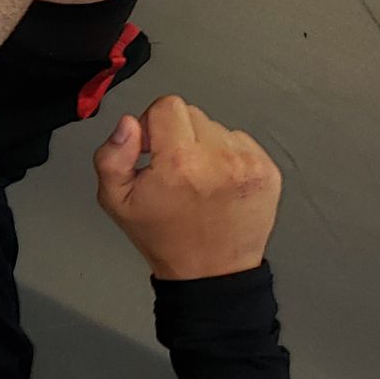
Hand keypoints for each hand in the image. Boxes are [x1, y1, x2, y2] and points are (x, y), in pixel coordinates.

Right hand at [93, 95, 281, 280]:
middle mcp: (219, 159)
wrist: (212, 272)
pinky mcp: (268, 171)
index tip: (153, 150)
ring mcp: (249, 165)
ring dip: (205, 146)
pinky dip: (227, 156)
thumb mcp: (116, 201)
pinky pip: (241, 141)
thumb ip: (111, 157)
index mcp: (180, 162)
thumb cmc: (165, 239)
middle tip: (174, 169)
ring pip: (217, 127)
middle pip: (193, 113)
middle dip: (179, 135)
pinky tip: (218, 183)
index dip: (153, 124)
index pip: (167, 106)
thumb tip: (129, 125)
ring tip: (199, 180)